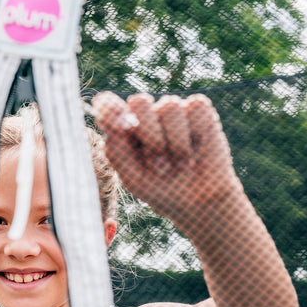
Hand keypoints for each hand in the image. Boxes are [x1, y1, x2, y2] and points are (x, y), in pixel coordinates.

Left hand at [91, 92, 243, 227]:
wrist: (196, 204)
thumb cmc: (159, 189)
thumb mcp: (132, 177)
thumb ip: (116, 150)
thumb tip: (112, 122)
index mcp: (122, 129)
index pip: (107, 104)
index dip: (110, 108)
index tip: (119, 127)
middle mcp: (145, 115)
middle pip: (140, 102)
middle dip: (151, 138)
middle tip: (159, 168)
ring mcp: (171, 112)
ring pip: (170, 106)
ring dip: (176, 144)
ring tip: (180, 166)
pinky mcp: (200, 112)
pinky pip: (196, 107)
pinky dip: (196, 134)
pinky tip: (196, 151)